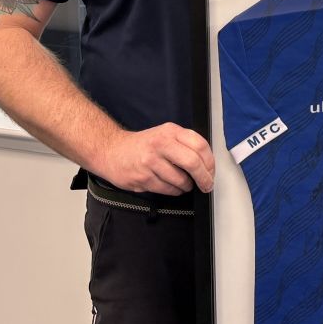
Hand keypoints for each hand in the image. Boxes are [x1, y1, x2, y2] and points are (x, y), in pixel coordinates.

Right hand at [92, 123, 215, 194]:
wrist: (111, 151)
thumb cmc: (143, 146)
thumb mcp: (165, 135)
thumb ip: (185, 145)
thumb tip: (207, 165)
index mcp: (170, 131)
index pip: (200, 145)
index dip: (210, 162)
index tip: (211, 172)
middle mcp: (160, 144)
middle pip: (193, 163)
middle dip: (204, 178)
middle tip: (206, 185)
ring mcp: (150, 162)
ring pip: (181, 180)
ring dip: (186, 186)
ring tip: (183, 183)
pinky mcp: (142, 178)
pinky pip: (168, 190)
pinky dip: (174, 191)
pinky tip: (170, 186)